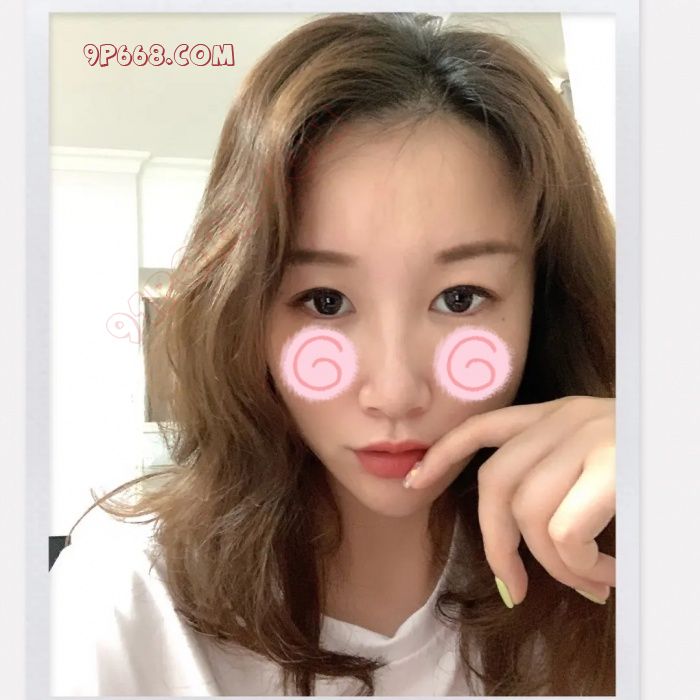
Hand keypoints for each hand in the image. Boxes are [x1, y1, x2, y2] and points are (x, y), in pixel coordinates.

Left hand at [405, 396, 615, 604]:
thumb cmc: (660, 474)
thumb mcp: (612, 463)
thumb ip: (568, 481)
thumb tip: (540, 541)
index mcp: (559, 415)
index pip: (483, 427)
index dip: (443, 454)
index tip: (412, 480)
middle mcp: (567, 419)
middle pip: (495, 481)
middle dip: (496, 544)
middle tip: (515, 588)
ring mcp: (588, 437)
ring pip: (528, 512)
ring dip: (554, 565)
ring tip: (591, 584)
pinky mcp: (615, 465)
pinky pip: (565, 531)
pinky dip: (578, 565)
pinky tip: (608, 575)